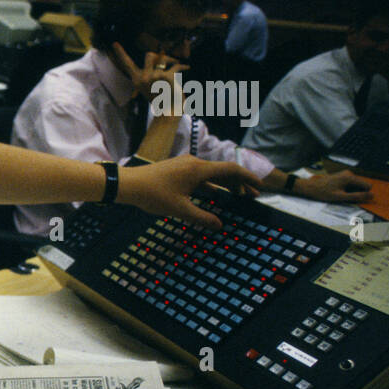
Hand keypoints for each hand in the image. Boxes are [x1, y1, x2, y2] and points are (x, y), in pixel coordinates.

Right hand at [111, 42, 187, 104]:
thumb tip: (161, 55)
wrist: (170, 110)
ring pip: (162, 57)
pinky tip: (187, 68)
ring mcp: (153, 77)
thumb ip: (150, 72)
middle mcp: (143, 77)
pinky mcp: (166, 76)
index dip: (120, 53)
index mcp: (137, 79)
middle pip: (149, 55)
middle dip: (159, 56)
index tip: (114, 43)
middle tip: (167, 61)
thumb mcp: (150, 86)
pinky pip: (176, 66)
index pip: (127, 64)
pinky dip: (183, 66)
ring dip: (171, 59)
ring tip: (176, 63)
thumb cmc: (161, 98)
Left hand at [119, 154, 262, 229]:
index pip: (231, 169)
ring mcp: (185, 165)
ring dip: (225, 185)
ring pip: (212, 174)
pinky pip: (200, 176)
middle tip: (252, 196)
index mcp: (199, 169)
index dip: (248, 178)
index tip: (259, 187)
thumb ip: (202, 217)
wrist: (129, 184)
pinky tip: (215, 196)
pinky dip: (211, 185)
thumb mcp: (180, 210)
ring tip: (237, 196)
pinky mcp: (177, 169)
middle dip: (239, 183)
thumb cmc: (153, 195)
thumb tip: (220, 225)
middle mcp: (194, 163)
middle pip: (224, 171)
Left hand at [295, 169, 371, 203]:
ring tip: (339, 194)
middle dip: (356, 193)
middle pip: (362, 185)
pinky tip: (338, 192)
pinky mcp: (342, 176)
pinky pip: (350, 184)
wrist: (309, 187)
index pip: (368, 186)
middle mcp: (349, 173)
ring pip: (356, 186)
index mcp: (350, 177)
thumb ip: (357, 196)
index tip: (353, 198)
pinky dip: (347, 190)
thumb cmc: (323, 192)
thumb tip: (372, 195)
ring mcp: (346, 174)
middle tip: (343, 197)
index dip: (363, 194)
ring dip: (351, 192)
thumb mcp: (341, 197)